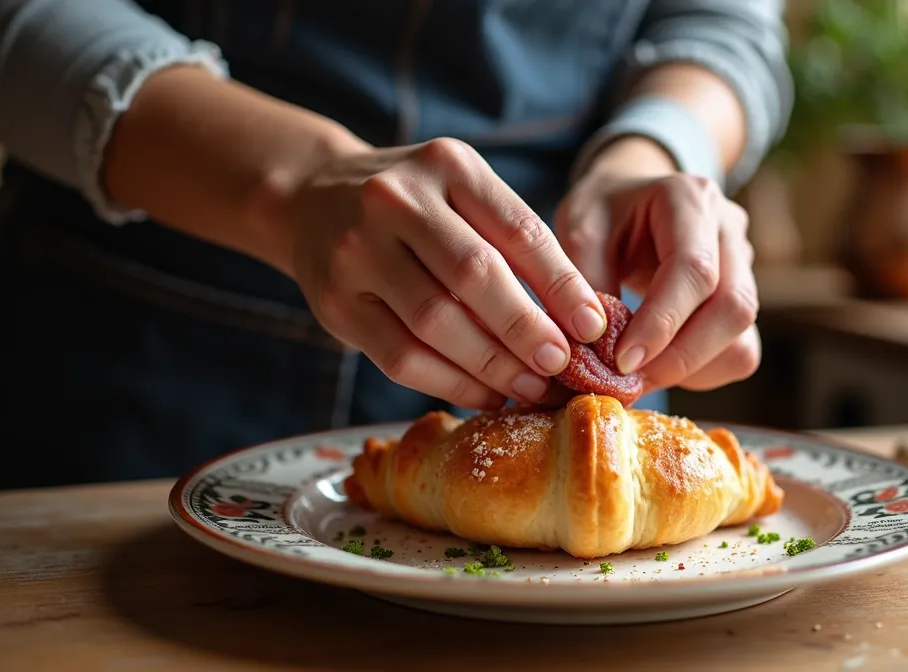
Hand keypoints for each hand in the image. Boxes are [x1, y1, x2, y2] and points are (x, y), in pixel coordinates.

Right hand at [280, 138, 607, 408]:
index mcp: (447, 165)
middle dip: (526, 329)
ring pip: (436, 322)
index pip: (517, 229)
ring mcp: (357, 251)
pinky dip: (450, 383)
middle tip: (561, 365)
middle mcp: (396, 200)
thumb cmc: (416, 206)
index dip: (562, 284)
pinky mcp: (334, 302)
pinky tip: (485, 393)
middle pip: (474, 275)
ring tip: (531, 388)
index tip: (594, 326)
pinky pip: (401, 356)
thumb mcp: (464, 193)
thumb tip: (579, 322)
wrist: (313, 197)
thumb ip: (514, 242)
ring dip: (492, 365)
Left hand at [555, 137, 760, 392]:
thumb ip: (583, 283)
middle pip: (733, 307)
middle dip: (680, 357)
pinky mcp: (743, 300)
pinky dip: (700, 371)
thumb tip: (595, 348)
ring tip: (638, 375)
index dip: (662, 323)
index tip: (622, 361)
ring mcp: (745, 266)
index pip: (694, 270)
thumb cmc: (603, 213)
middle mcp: (729, 229)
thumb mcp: (579, 230)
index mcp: (689, 199)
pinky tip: (659, 365)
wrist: (631, 198)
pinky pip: (739, 352)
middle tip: (629, 381)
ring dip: (690, 369)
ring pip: (742, 337)